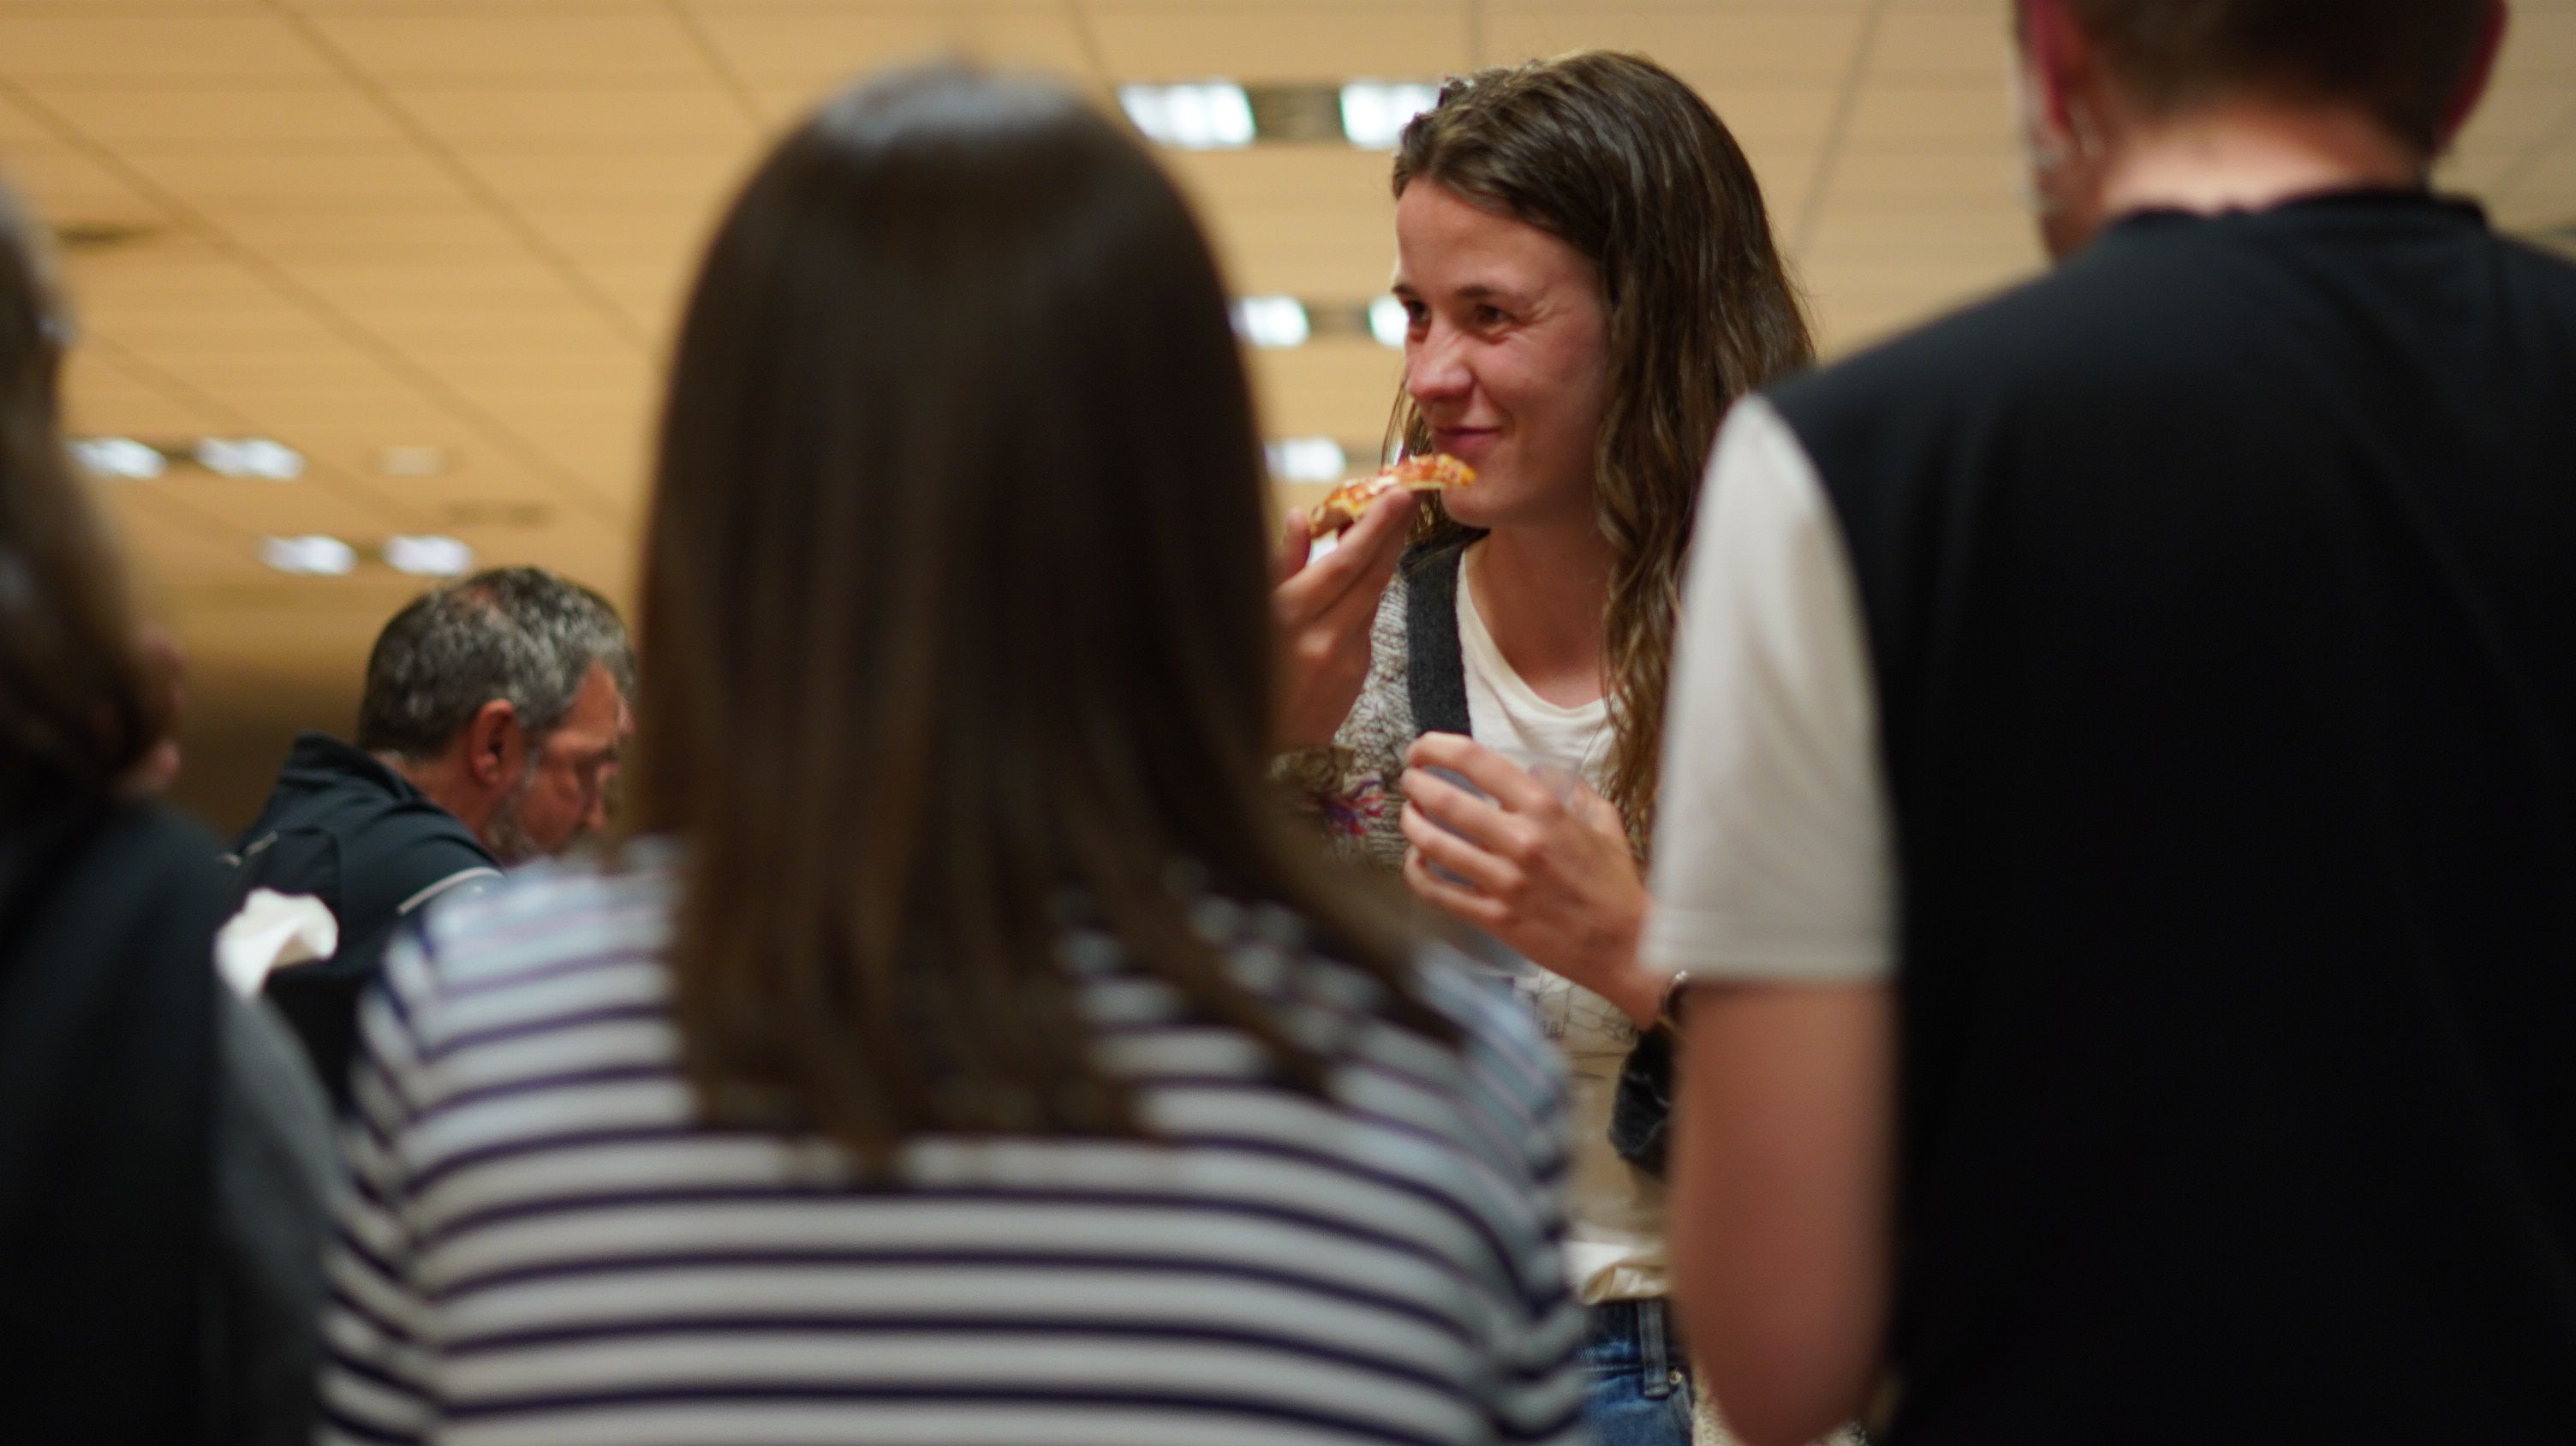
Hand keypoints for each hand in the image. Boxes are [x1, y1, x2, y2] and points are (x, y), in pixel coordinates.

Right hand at [1270, 489, 1416, 750]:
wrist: (1255, 751)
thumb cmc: (1237, 673)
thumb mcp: (1247, 615)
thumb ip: (1278, 567)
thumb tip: (1301, 518)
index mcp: (1287, 620)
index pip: (1342, 565)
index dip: (1373, 528)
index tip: (1397, 496)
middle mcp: (1322, 640)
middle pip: (1370, 577)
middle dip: (1392, 533)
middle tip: (1408, 496)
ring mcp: (1344, 662)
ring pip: (1371, 598)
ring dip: (1383, 559)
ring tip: (1389, 522)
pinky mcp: (1355, 676)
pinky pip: (1364, 624)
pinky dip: (1365, 595)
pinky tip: (1364, 574)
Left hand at [1399, 732, 1663, 1025]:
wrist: (1627, 945)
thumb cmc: (1616, 883)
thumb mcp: (1604, 820)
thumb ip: (1569, 788)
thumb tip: (1534, 770)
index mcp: (1545, 809)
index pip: (1476, 762)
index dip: (1437, 747)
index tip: (1422, 748)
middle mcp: (1520, 840)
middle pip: (1444, 799)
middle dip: (1415, 782)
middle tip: (1409, 779)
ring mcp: (1504, 882)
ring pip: (1433, 844)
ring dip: (1410, 823)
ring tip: (1408, 814)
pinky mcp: (1494, 918)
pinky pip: (1437, 892)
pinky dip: (1416, 872)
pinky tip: (1416, 860)